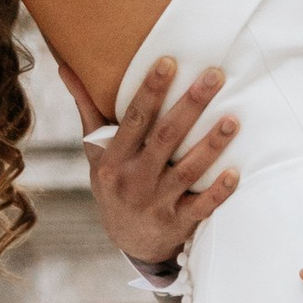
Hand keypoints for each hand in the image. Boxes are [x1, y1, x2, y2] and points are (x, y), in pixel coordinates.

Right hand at [59, 52, 238, 269]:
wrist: (128, 240)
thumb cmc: (115, 182)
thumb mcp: (95, 152)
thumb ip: (87, 109)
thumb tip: (67, 66)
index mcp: (113, 159)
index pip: (134, 119)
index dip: (150, 91)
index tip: (169, 62)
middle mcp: (134, 180)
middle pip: (165, 138)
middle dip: (191, 105)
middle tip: (215, 75)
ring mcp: (156, 203)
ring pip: (187, 171)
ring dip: (210, 145)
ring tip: (233, 119)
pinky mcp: (178, 222)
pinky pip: (201, 207)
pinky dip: (218, 191)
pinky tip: (235, 172)